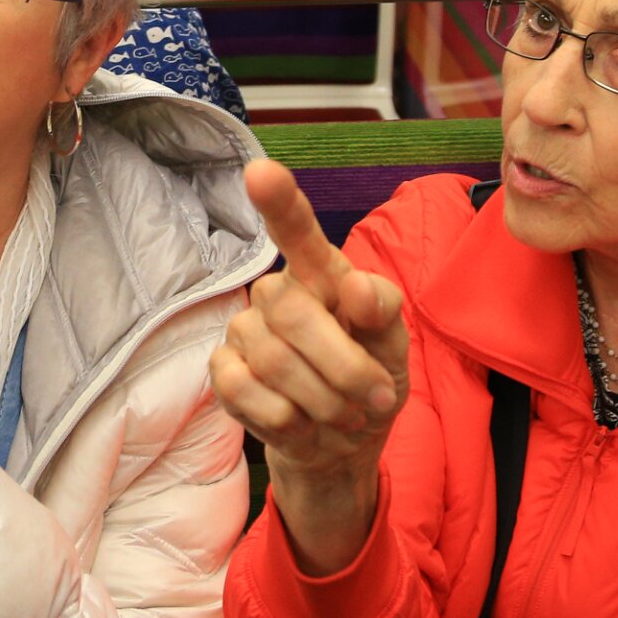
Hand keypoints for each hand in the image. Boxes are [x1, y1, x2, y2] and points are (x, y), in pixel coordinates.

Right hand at [210, 160, 410, 575]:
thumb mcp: (395, 349)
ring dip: (324, 403)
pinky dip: (287, 421)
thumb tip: (358, 288)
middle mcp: (276, 293)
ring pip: (274, 362)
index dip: (279, 201)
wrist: (342, 446)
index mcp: (320, 274)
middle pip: (296, 316)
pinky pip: (245, 392)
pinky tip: (302, 424)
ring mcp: (243, 330)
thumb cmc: (370, 382)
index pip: (296, 229)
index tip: (261, 171)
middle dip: (344, 368)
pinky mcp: (222, 372)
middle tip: (372, 401)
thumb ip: (383, 315)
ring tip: (343, 416)